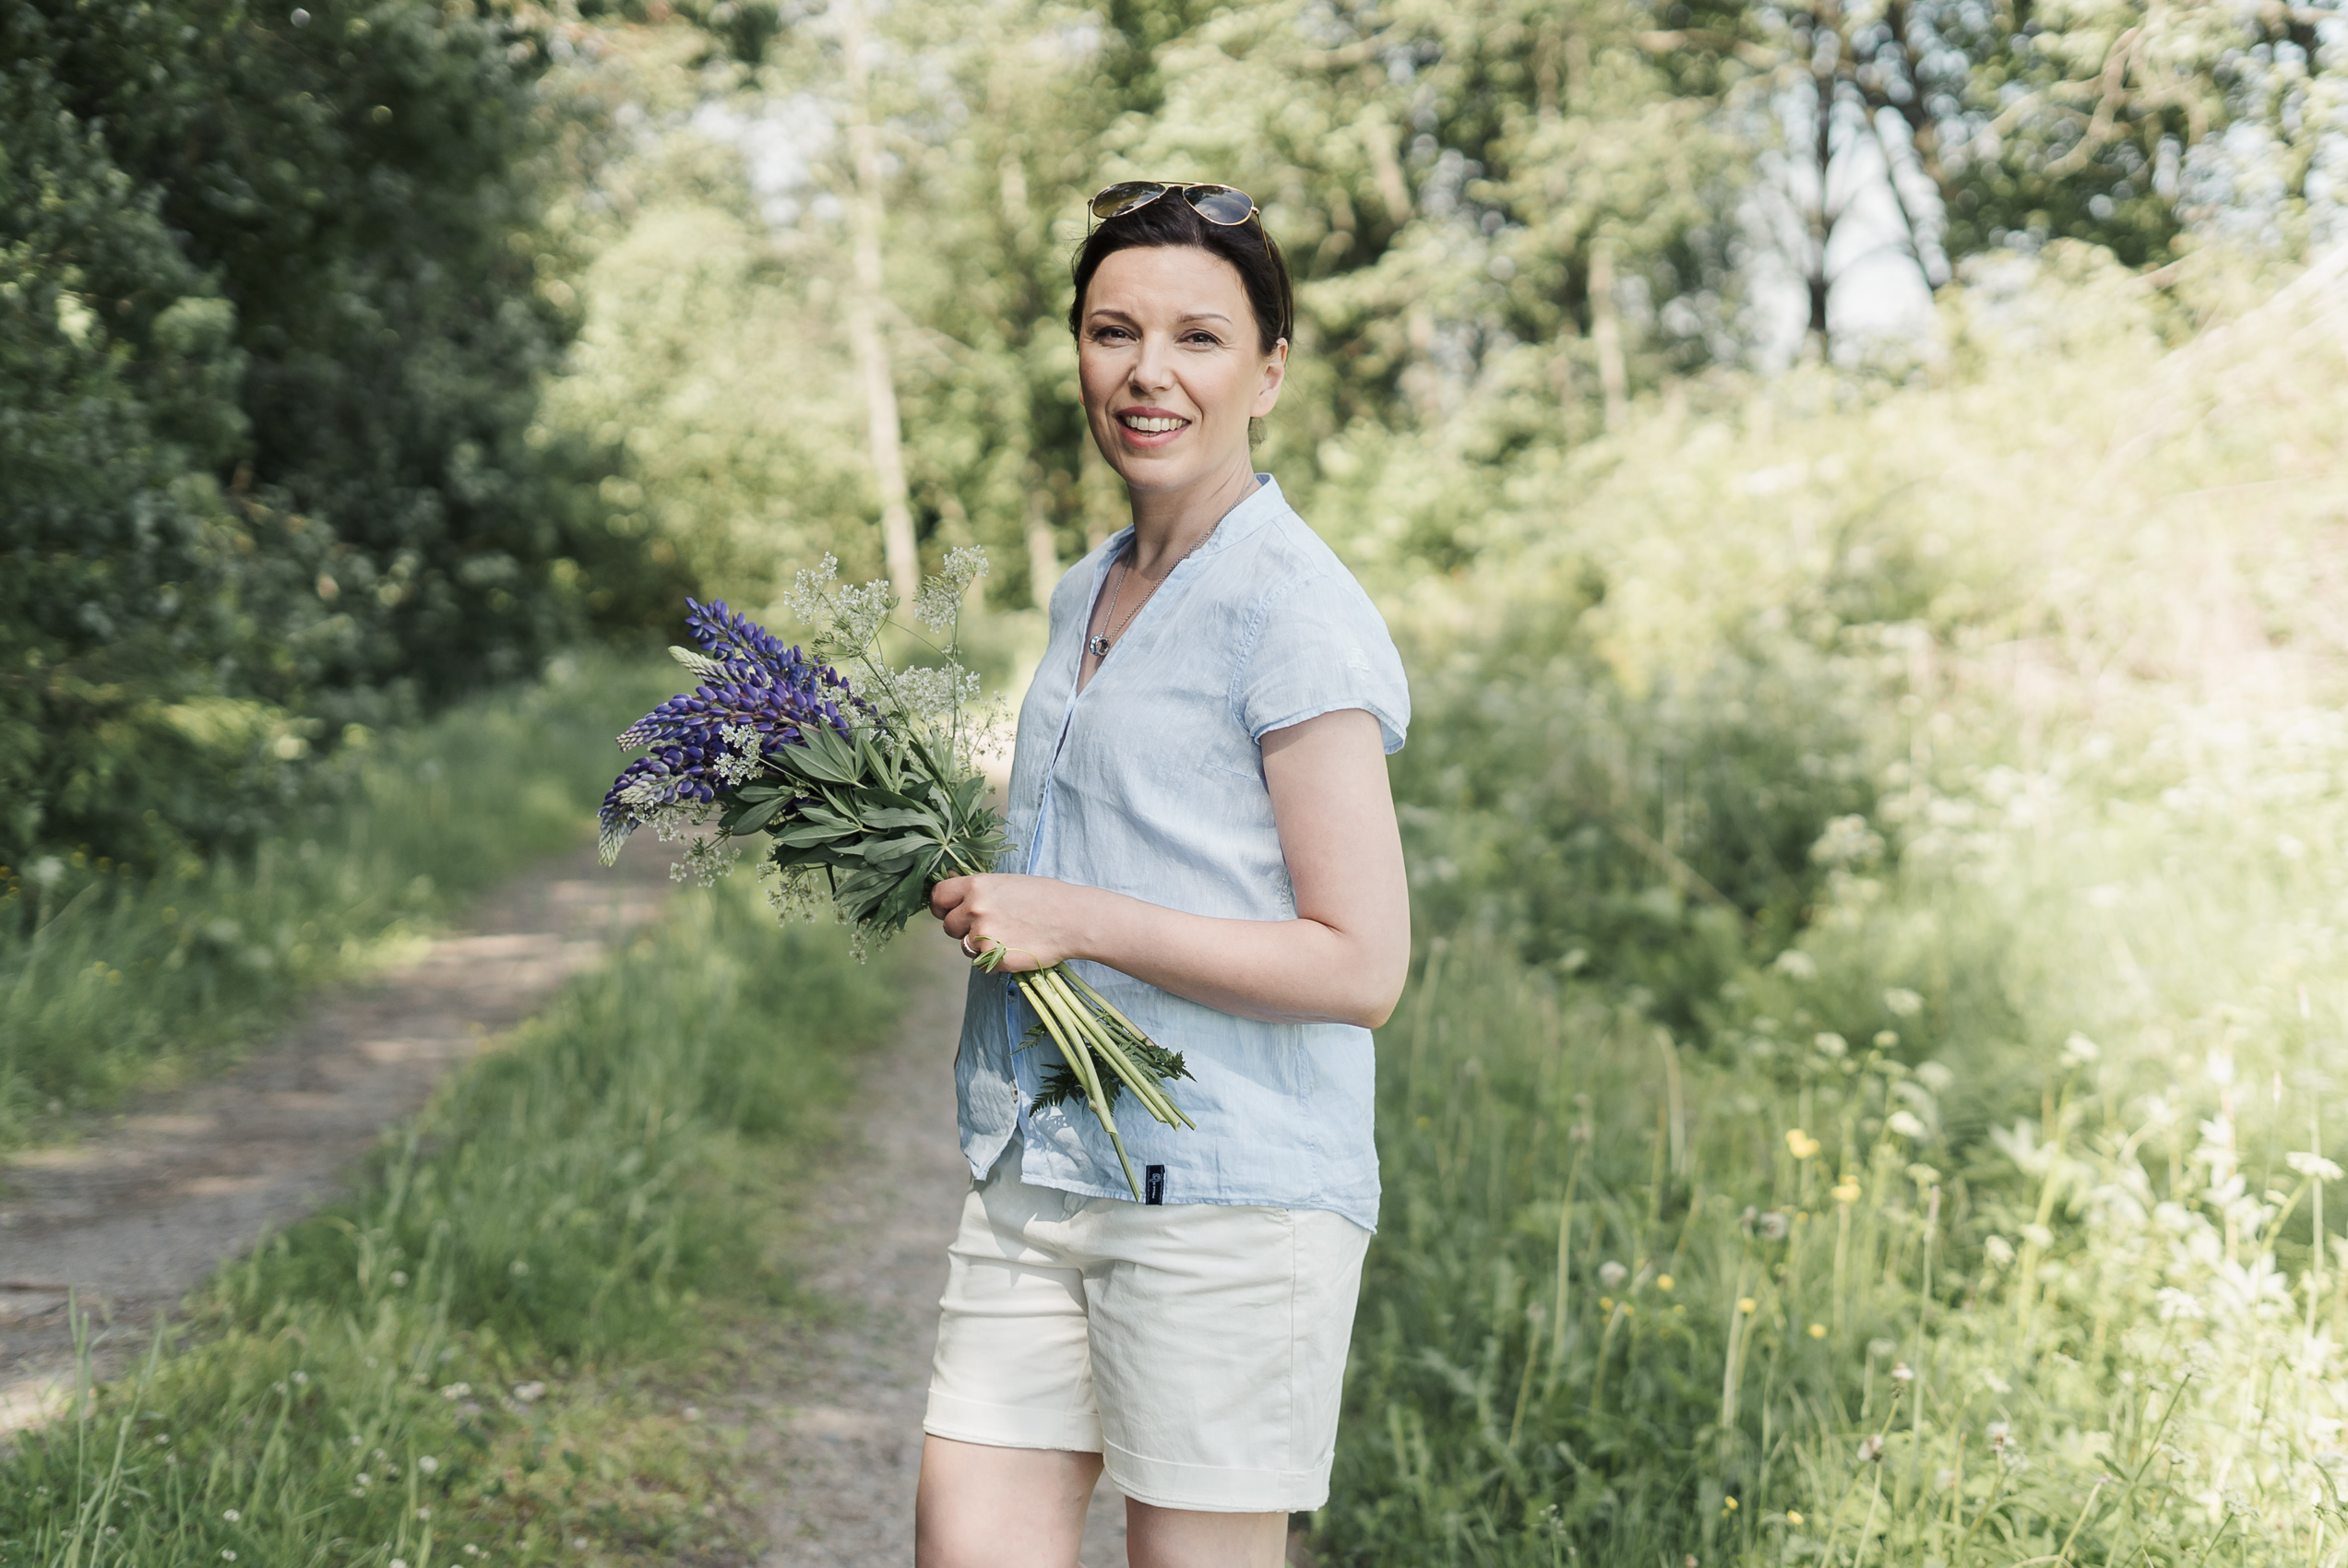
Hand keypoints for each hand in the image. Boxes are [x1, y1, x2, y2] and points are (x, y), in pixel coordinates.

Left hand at [929, 873, 1096, 971]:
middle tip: (988, 926)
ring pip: (965, 947)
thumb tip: (958, 901)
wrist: (1073, 918)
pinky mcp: (994, 959)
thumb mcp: (1008, 883)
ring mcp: (983, 936)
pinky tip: (1016, 948)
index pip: (938, 896)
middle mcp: (974, 909)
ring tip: (1008, 935)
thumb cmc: (1046, 897)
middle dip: (962, 929)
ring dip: (979, 945)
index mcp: (977, 886)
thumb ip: (980, 892)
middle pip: (948, 926)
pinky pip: (982, 964)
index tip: (945, 912)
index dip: (940, 906)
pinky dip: (995, 960)